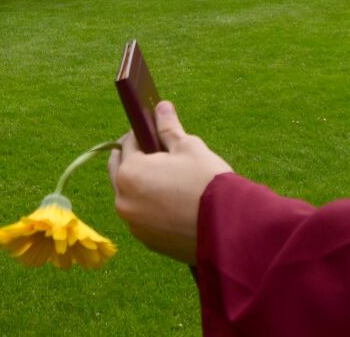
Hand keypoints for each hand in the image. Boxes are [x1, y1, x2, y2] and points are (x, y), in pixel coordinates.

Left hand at [109, 101, 233, 264]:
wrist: (228, 228)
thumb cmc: (206, 181)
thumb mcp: (188, 146)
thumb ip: (168, 127)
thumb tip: (161, 107)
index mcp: (129, 173)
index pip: (127, 143)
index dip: (142, 133)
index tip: (155, 131)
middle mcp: (124, 201)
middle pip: (120, 171)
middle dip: (134, 158)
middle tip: (158, 152)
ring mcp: (135, 224)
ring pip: (130, 196)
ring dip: (141, 184)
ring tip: (168, 178)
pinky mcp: (149, 241)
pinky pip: (143, 217)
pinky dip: (151, 206)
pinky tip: (173, 202)